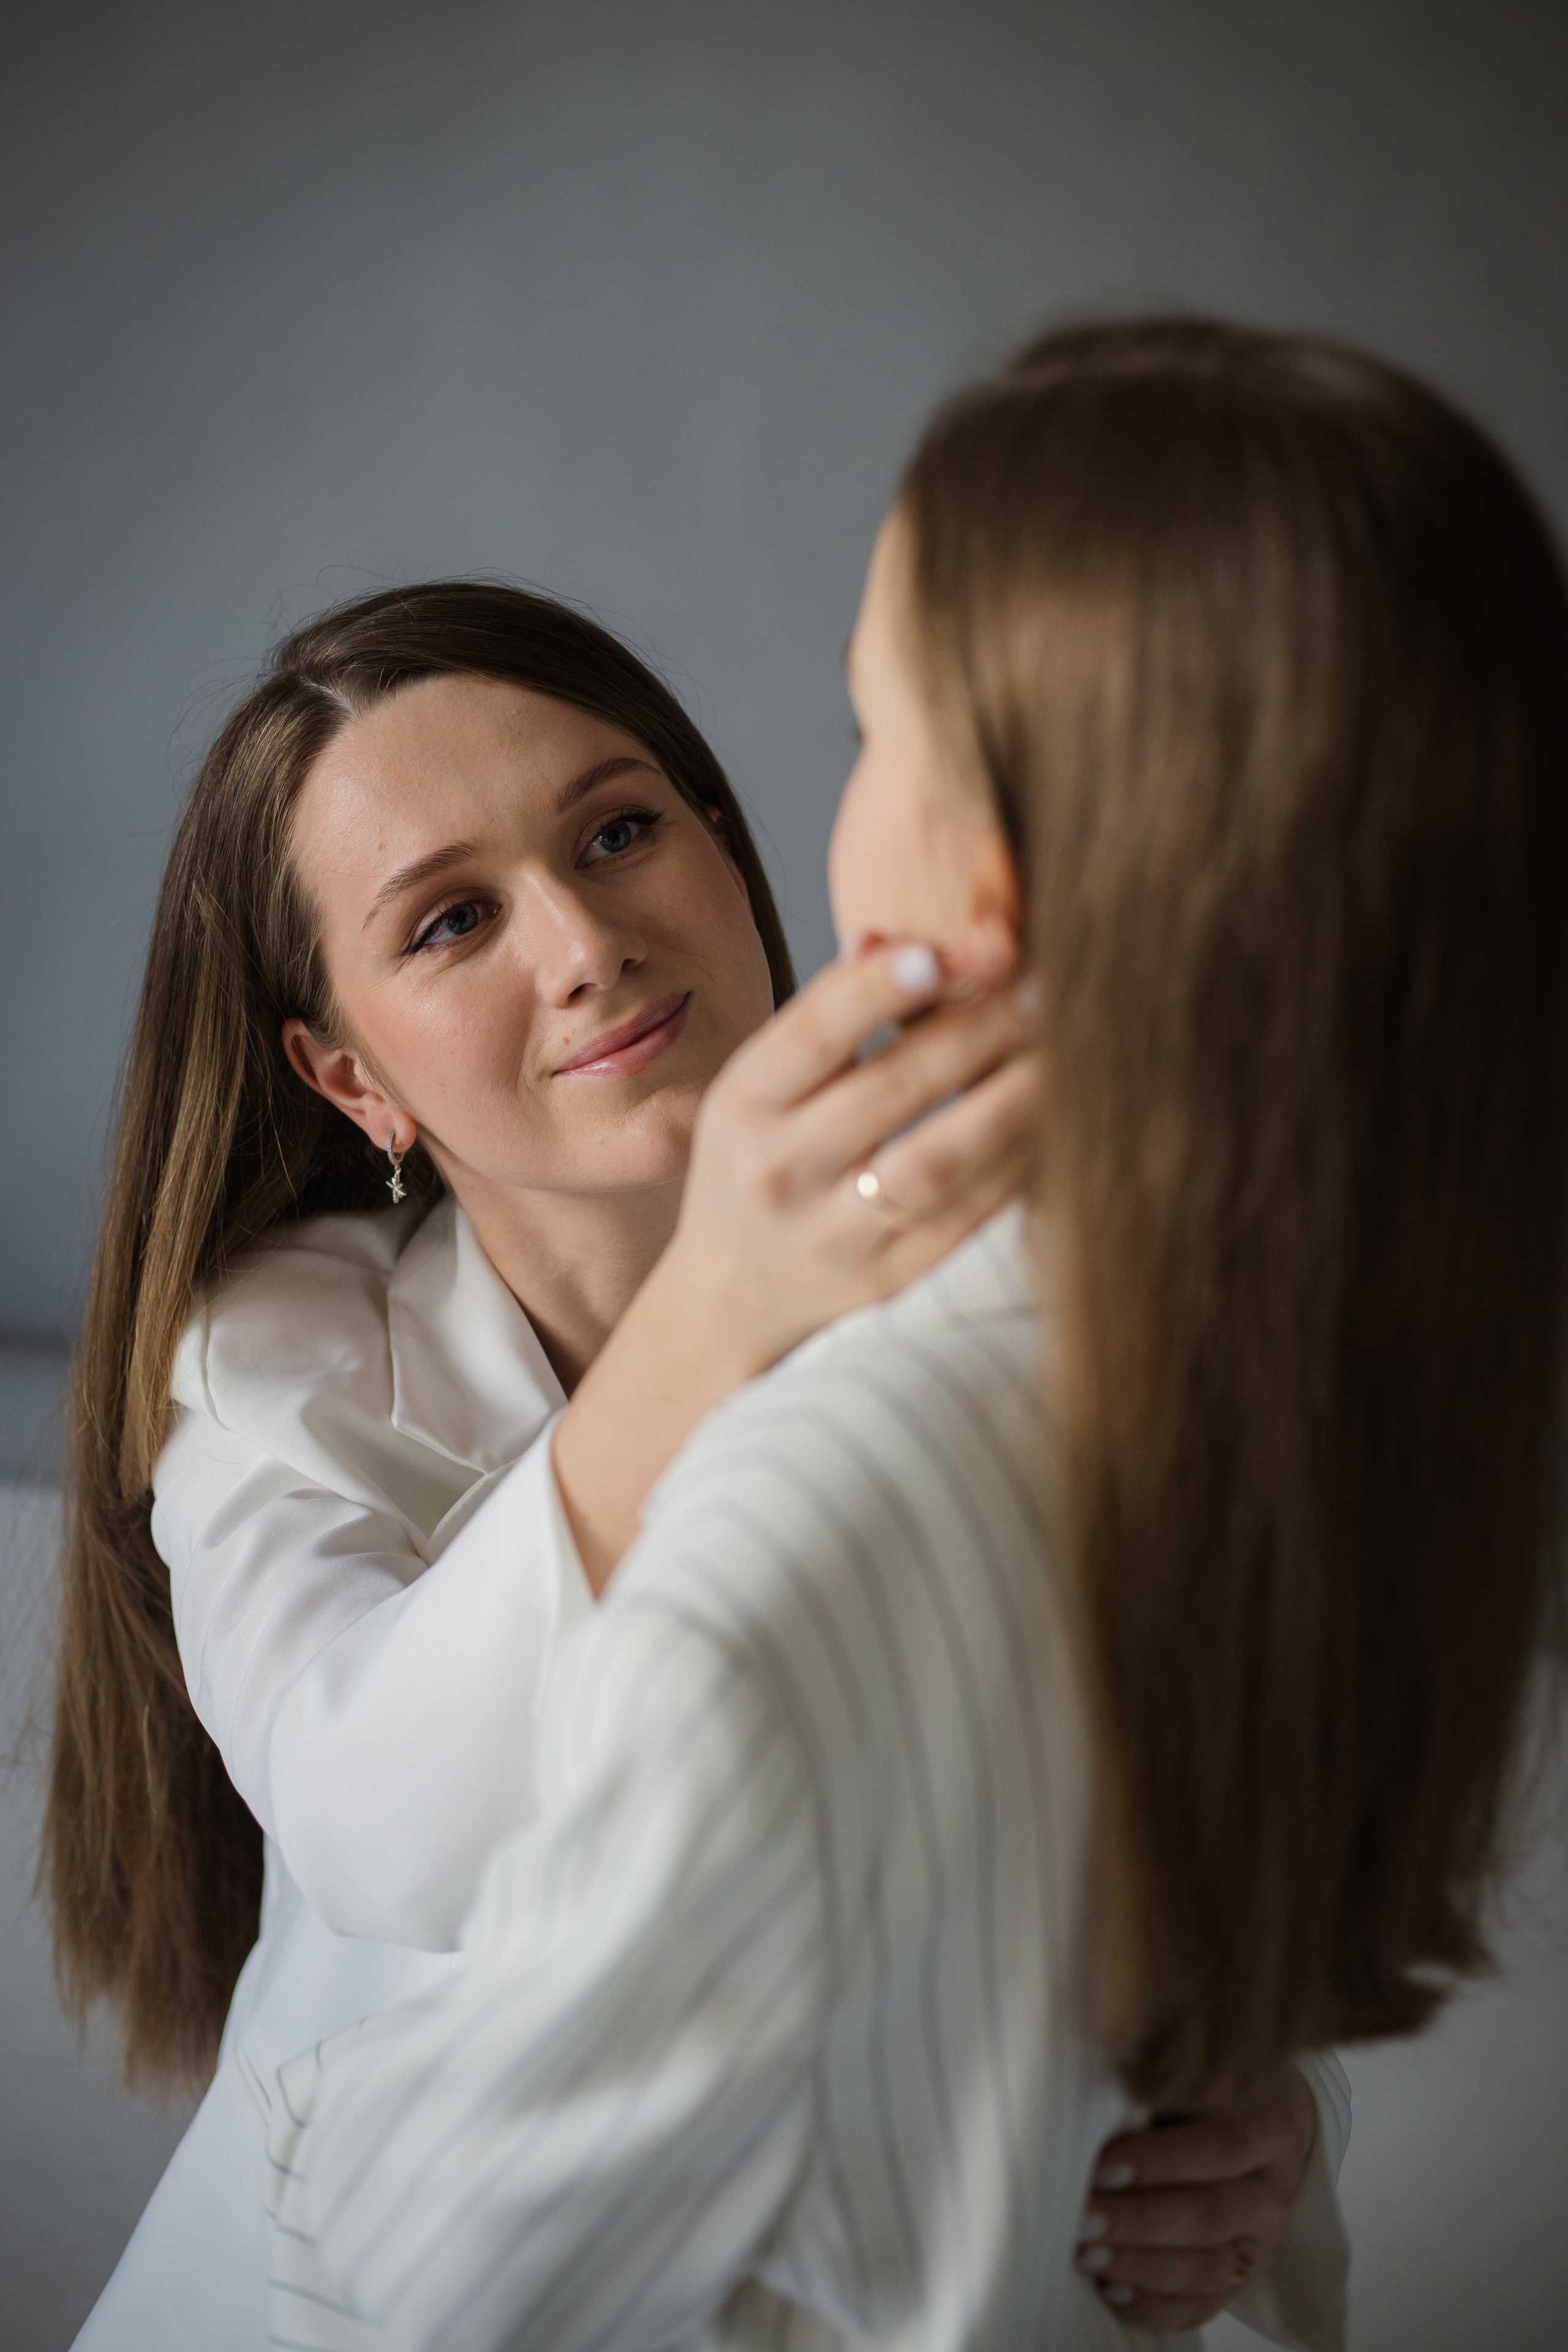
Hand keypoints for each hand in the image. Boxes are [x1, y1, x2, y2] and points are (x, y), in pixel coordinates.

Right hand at [554, 938, 1037, 1587]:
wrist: (729, 1295)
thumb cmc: (760, 1159)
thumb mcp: (761, 1087)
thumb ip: (824, 1020)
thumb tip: (897, 939)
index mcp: (742, 1105)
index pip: (812, 1035)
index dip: (877, 989)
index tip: (939, 950)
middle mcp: (780, 1172)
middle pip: (891, 1091)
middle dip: (975, 1030)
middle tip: (1037, 986)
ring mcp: (833, 1235)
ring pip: (939, 1162)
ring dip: (1011, 1099)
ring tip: (1062, 1048)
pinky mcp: (888, 1279)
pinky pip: (968, 1215)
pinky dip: (1017, 1160)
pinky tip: (1051, 1114)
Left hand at [1075, 2062, 1318, 2331]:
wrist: (1271, 2114)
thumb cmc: (1216, 2083)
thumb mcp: (1201, 2066)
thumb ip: (1160, 2078)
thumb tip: (1090, 2092)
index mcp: (1270, 2124)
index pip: (1219, 2148)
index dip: (1160, 2161)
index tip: (1101, 2165)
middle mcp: (1273, 2190)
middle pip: (1209, 2216)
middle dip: (1137, 2221)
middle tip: (1080, 2217)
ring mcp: (1263, 2241)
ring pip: (1206, 2268)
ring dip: (1139, 2266)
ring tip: (1085, 2254)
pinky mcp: (1245, 2276)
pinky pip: (1204, 2306)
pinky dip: (1156, 2306)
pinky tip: (1112, 2292)